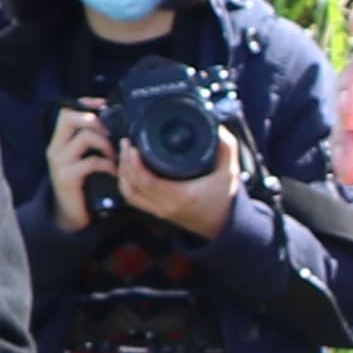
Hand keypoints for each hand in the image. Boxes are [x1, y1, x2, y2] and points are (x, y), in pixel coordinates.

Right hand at [44, 103, 117, 234]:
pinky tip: (113, 171)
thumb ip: (89, 142)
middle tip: (111, 133)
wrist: (68, 214)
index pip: (66, 111)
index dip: (85, 103)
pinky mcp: (68, 178)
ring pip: (85, 138)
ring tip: (115, 156)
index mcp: (58, 141)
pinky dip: (107, 164)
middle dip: (95, 120)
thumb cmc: (80, 184)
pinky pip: (91, 162)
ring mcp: (59, 163)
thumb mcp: (81, 159)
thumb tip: (111, 123)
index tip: (104, 104)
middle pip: (70, 118)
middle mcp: (55, 148)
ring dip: (106, 144)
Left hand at [111, 118, 245, 236]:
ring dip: (122, 174)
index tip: (133, 146)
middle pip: (132, 186)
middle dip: (124, 163)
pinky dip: (126, 184)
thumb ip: (226, 148)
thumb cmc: (225, 199)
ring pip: (129, 194)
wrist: (225, 225)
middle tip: (126, 144)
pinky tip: (127, 170)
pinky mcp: (157, 212)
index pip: (147, 181)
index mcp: (182, 195)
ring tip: (124, 154)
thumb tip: (216, 127)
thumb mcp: (230, 172)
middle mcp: (167, 205)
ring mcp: (160, 211)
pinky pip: (133, 199)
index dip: (134, 163)